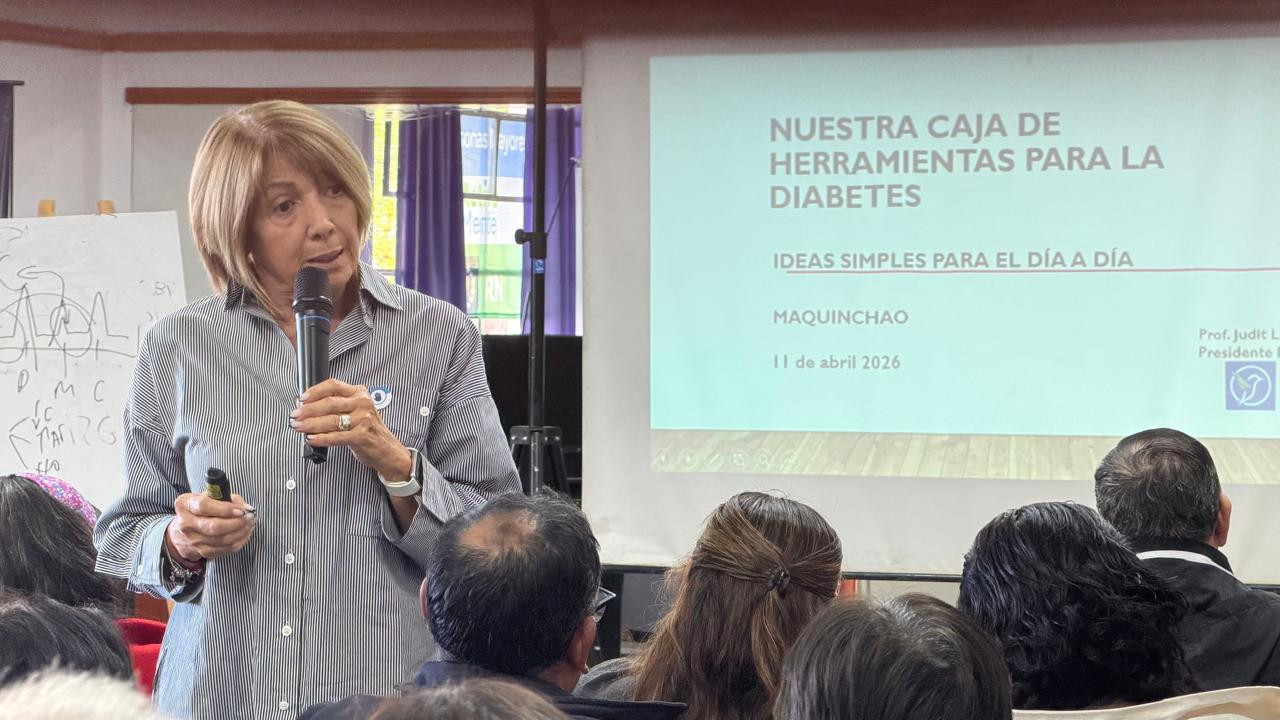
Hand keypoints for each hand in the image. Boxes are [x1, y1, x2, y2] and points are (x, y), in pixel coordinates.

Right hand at [166, 492, 255, 561]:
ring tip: (250, 523)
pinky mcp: (203, 552)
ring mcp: (194, 540)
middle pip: (214, 527)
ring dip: (241, 531)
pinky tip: (245, 532)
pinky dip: (240, 540)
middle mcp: (186, 524)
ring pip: (223, 540)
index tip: (241, 510)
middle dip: (237, 522)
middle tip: (250, 517)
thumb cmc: (202, 509)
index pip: (204, 507)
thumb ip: (227, 498)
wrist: (185, 530)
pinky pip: (227, 548)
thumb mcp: (210, 496)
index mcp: (185, 504)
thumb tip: (246, 508)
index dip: (225, 509)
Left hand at [291, 378, 413, 482]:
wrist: (387, 449)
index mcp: (359, 393)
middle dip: (308, 410)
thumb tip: (306, 407)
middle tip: (295, 415)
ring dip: (310, 424)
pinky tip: (311, 439)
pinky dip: (321, 438)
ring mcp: (363, 420)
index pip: (333, 385)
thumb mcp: (356, 411)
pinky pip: (336, 437)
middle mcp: (362, 404)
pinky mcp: (362, 436)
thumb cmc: (368, 430)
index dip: (315, 391)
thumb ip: (335, 407)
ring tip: (299, 427)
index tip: (302, 398)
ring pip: (330, 420)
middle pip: (329, 403)